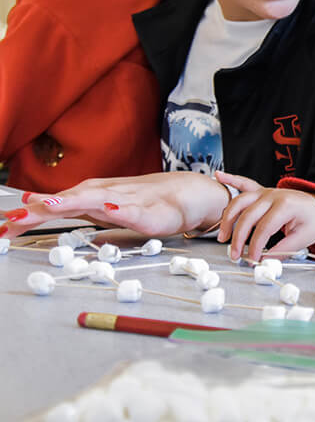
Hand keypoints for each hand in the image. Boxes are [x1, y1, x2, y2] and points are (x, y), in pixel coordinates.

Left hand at [0, 172, 228, 238]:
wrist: (189, 195)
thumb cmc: (148, 202)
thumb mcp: (108, 210)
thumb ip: (80, 211)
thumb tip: (42, 210)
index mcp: (94, 197)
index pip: (57, 204)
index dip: (29, 214)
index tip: (2, 227)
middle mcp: (107, 195)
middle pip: (69, 200)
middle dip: (41, 208)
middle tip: (12, 219)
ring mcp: (128, 201)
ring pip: (96, 200)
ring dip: (72, 201)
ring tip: (48, 205)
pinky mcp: (150, 212)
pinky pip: (133, 211)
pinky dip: (121, 209)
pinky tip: (110, 209)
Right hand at [216, 170, 314, 262]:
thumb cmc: (314, 220)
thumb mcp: (305, 238)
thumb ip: (284, 250)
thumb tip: (265, 262)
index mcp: (286, 206)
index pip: (264, 228)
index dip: (255, 246)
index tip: (252, 260)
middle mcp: (273, 195)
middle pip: (248, 216)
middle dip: (238, 238)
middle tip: (234, 255)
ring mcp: (266, 192)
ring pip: (240, 201)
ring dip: (228, 218)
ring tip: (222, 236)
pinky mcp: (262, 191)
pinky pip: (244, 183)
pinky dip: (231, 179)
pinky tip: (219, 176)